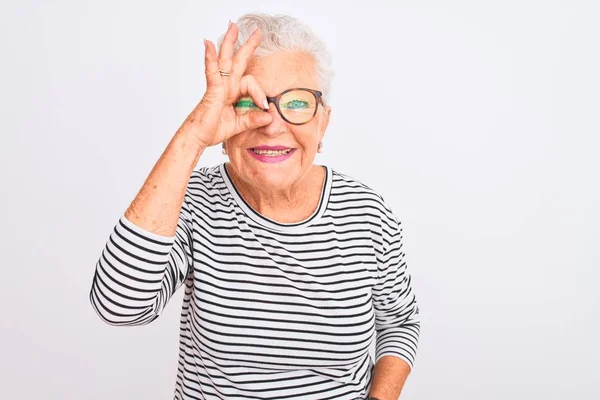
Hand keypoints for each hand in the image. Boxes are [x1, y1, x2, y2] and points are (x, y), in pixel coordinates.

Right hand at [181, 22, 272, 148]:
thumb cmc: (213, 130)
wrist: (198, 137)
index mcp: (233, 92)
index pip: (251, 84)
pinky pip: (211, 71)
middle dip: (247, 45)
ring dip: (229, 42)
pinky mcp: (211, 90)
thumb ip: (253, 119)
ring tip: (232, 26)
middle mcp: (226, 85)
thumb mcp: (239, 125)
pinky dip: (210, 58)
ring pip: (225, 60)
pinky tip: (208, 44)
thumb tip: (269, 116)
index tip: (265, 108)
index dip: (260, 94)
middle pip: (237, 61)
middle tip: (257, 31)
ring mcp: (218, 86)